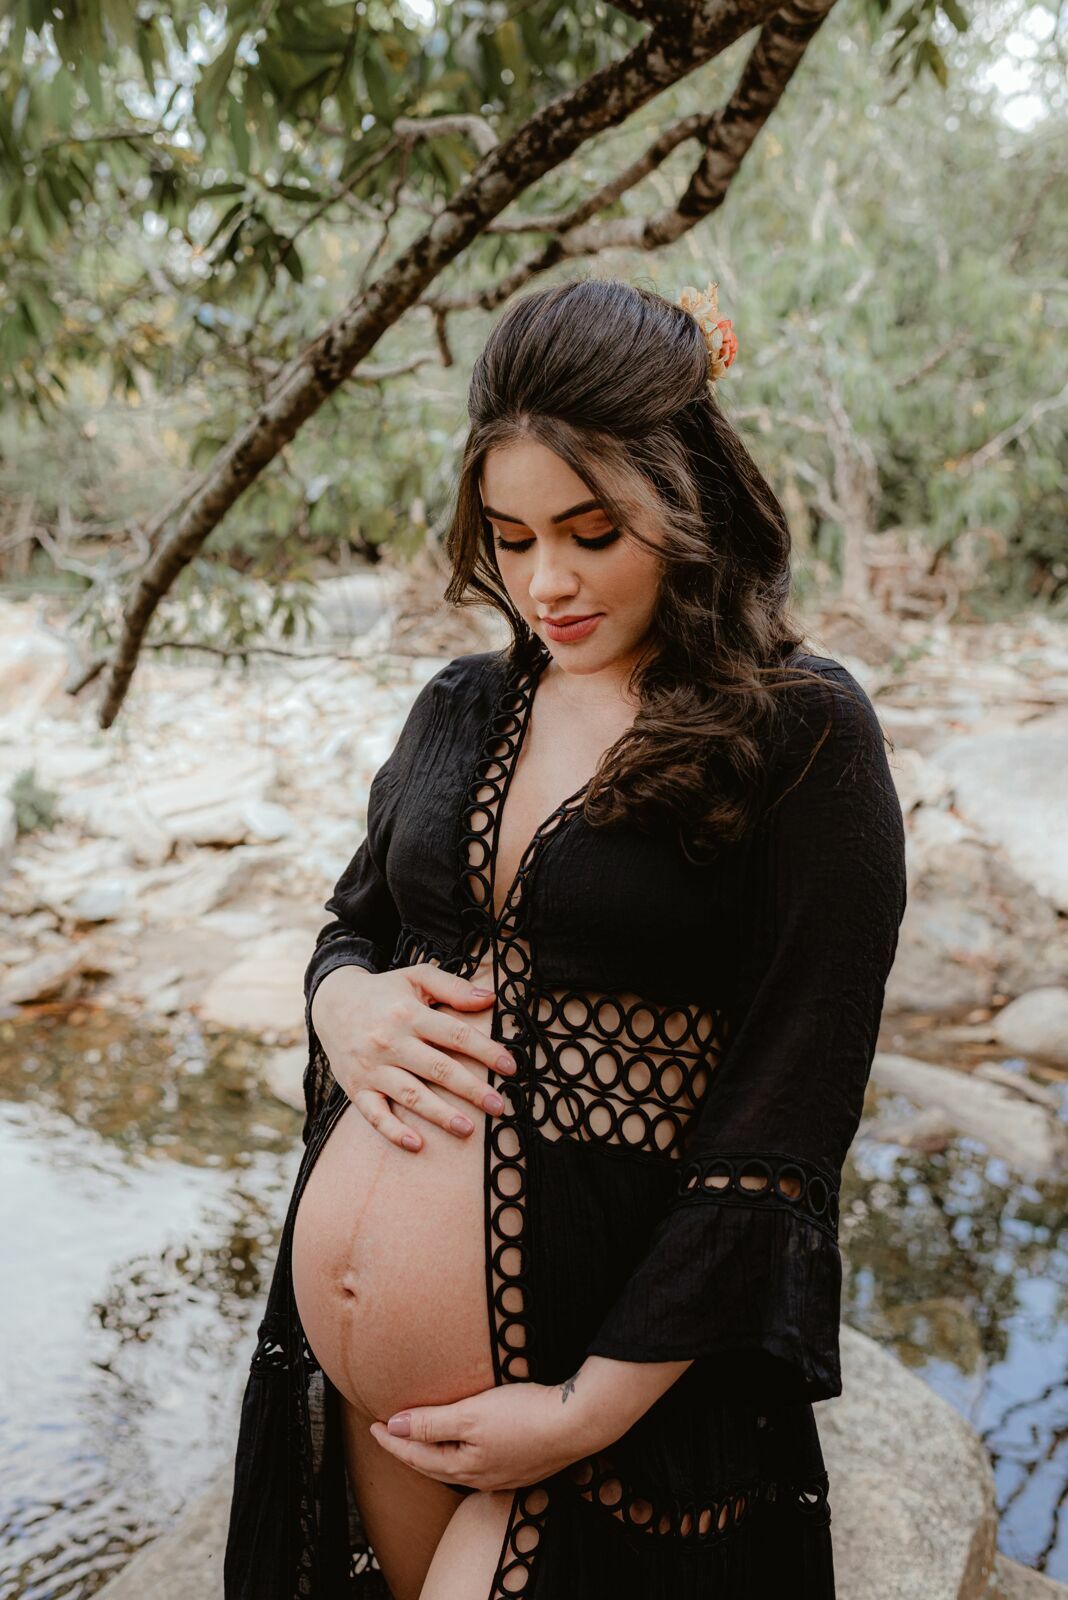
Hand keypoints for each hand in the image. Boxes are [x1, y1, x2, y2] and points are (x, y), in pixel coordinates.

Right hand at [310, 962, 517, 1151]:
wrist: (331, 1003)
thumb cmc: (384, 992)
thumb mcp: (416, 978)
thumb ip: (453, 988)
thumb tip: (491, 999)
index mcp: (409, 1014)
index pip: (456, 1035)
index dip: (486, 1051)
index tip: (510, 1067)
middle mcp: (390, 1042)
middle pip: (439, 1069)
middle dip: (472, 1089)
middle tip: (499, 1106)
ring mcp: (372, 1068)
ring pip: (411, 1095)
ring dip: (441, 1114)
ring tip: (469, 1129)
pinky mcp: (357, 1088)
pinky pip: (375, 1114)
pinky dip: (394, 1131)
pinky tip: (417, 1144)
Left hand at [368, 1381, 589, 1491]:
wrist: (576, 1423)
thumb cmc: (524, 1415)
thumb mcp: (471, 1413)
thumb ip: (431, 1422)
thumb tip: (394, 1426)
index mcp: (464, 1466)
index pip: (416, 1455)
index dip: (392, 1440)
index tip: (373, 1425)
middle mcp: (480, 1477)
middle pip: (433, 1466)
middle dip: (408, 1451)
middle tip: (388, 1434)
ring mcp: (502, 1474)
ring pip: (456, 1468)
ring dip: (434, 1454)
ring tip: (420, 1440)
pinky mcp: (520, 1466)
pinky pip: (478, 1465)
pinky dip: (460, 1455)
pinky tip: (466, 1448)